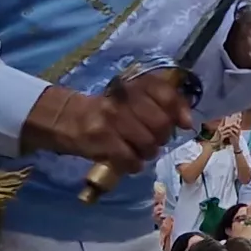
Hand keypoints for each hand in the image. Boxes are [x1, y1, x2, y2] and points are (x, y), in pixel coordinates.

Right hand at [24, 82, 174, 171]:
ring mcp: (112, 119)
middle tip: (153, 141)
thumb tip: (187, 121)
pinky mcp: (101, 139)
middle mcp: (123, 99)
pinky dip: (133, 165)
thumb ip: (156, 104)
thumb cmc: (103, 111)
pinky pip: (130, 159)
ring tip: (139, 152)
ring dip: (147, 153)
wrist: (64, 118)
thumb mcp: (128, 99)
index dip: (179, 109)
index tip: (184, 124)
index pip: (165, 92)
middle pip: (160, 123)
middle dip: (162, 137)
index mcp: (132, 85)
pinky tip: (127, 162)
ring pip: (147, 143)